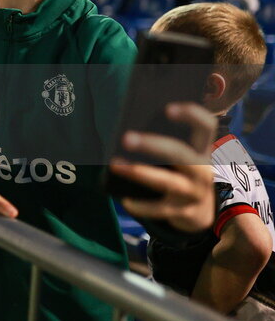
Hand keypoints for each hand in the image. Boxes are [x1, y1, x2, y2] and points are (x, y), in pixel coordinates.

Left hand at [110, 102, 215, 231]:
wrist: (200, 211)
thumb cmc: (180, 172)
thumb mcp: (179, 157)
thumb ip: (164, 141)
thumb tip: (129, 132)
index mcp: (202, 149)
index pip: (206, 126)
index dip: (191, 115)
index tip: (167, 108)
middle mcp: (203, 169)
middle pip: (180, 153)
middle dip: (152, 145)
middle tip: (125, 138)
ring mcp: (194, 192)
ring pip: (167, 181)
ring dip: (139, 172)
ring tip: (114, 164)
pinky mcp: (183, 212)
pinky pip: (159, 209)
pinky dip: (141, 205)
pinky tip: (125, 200)